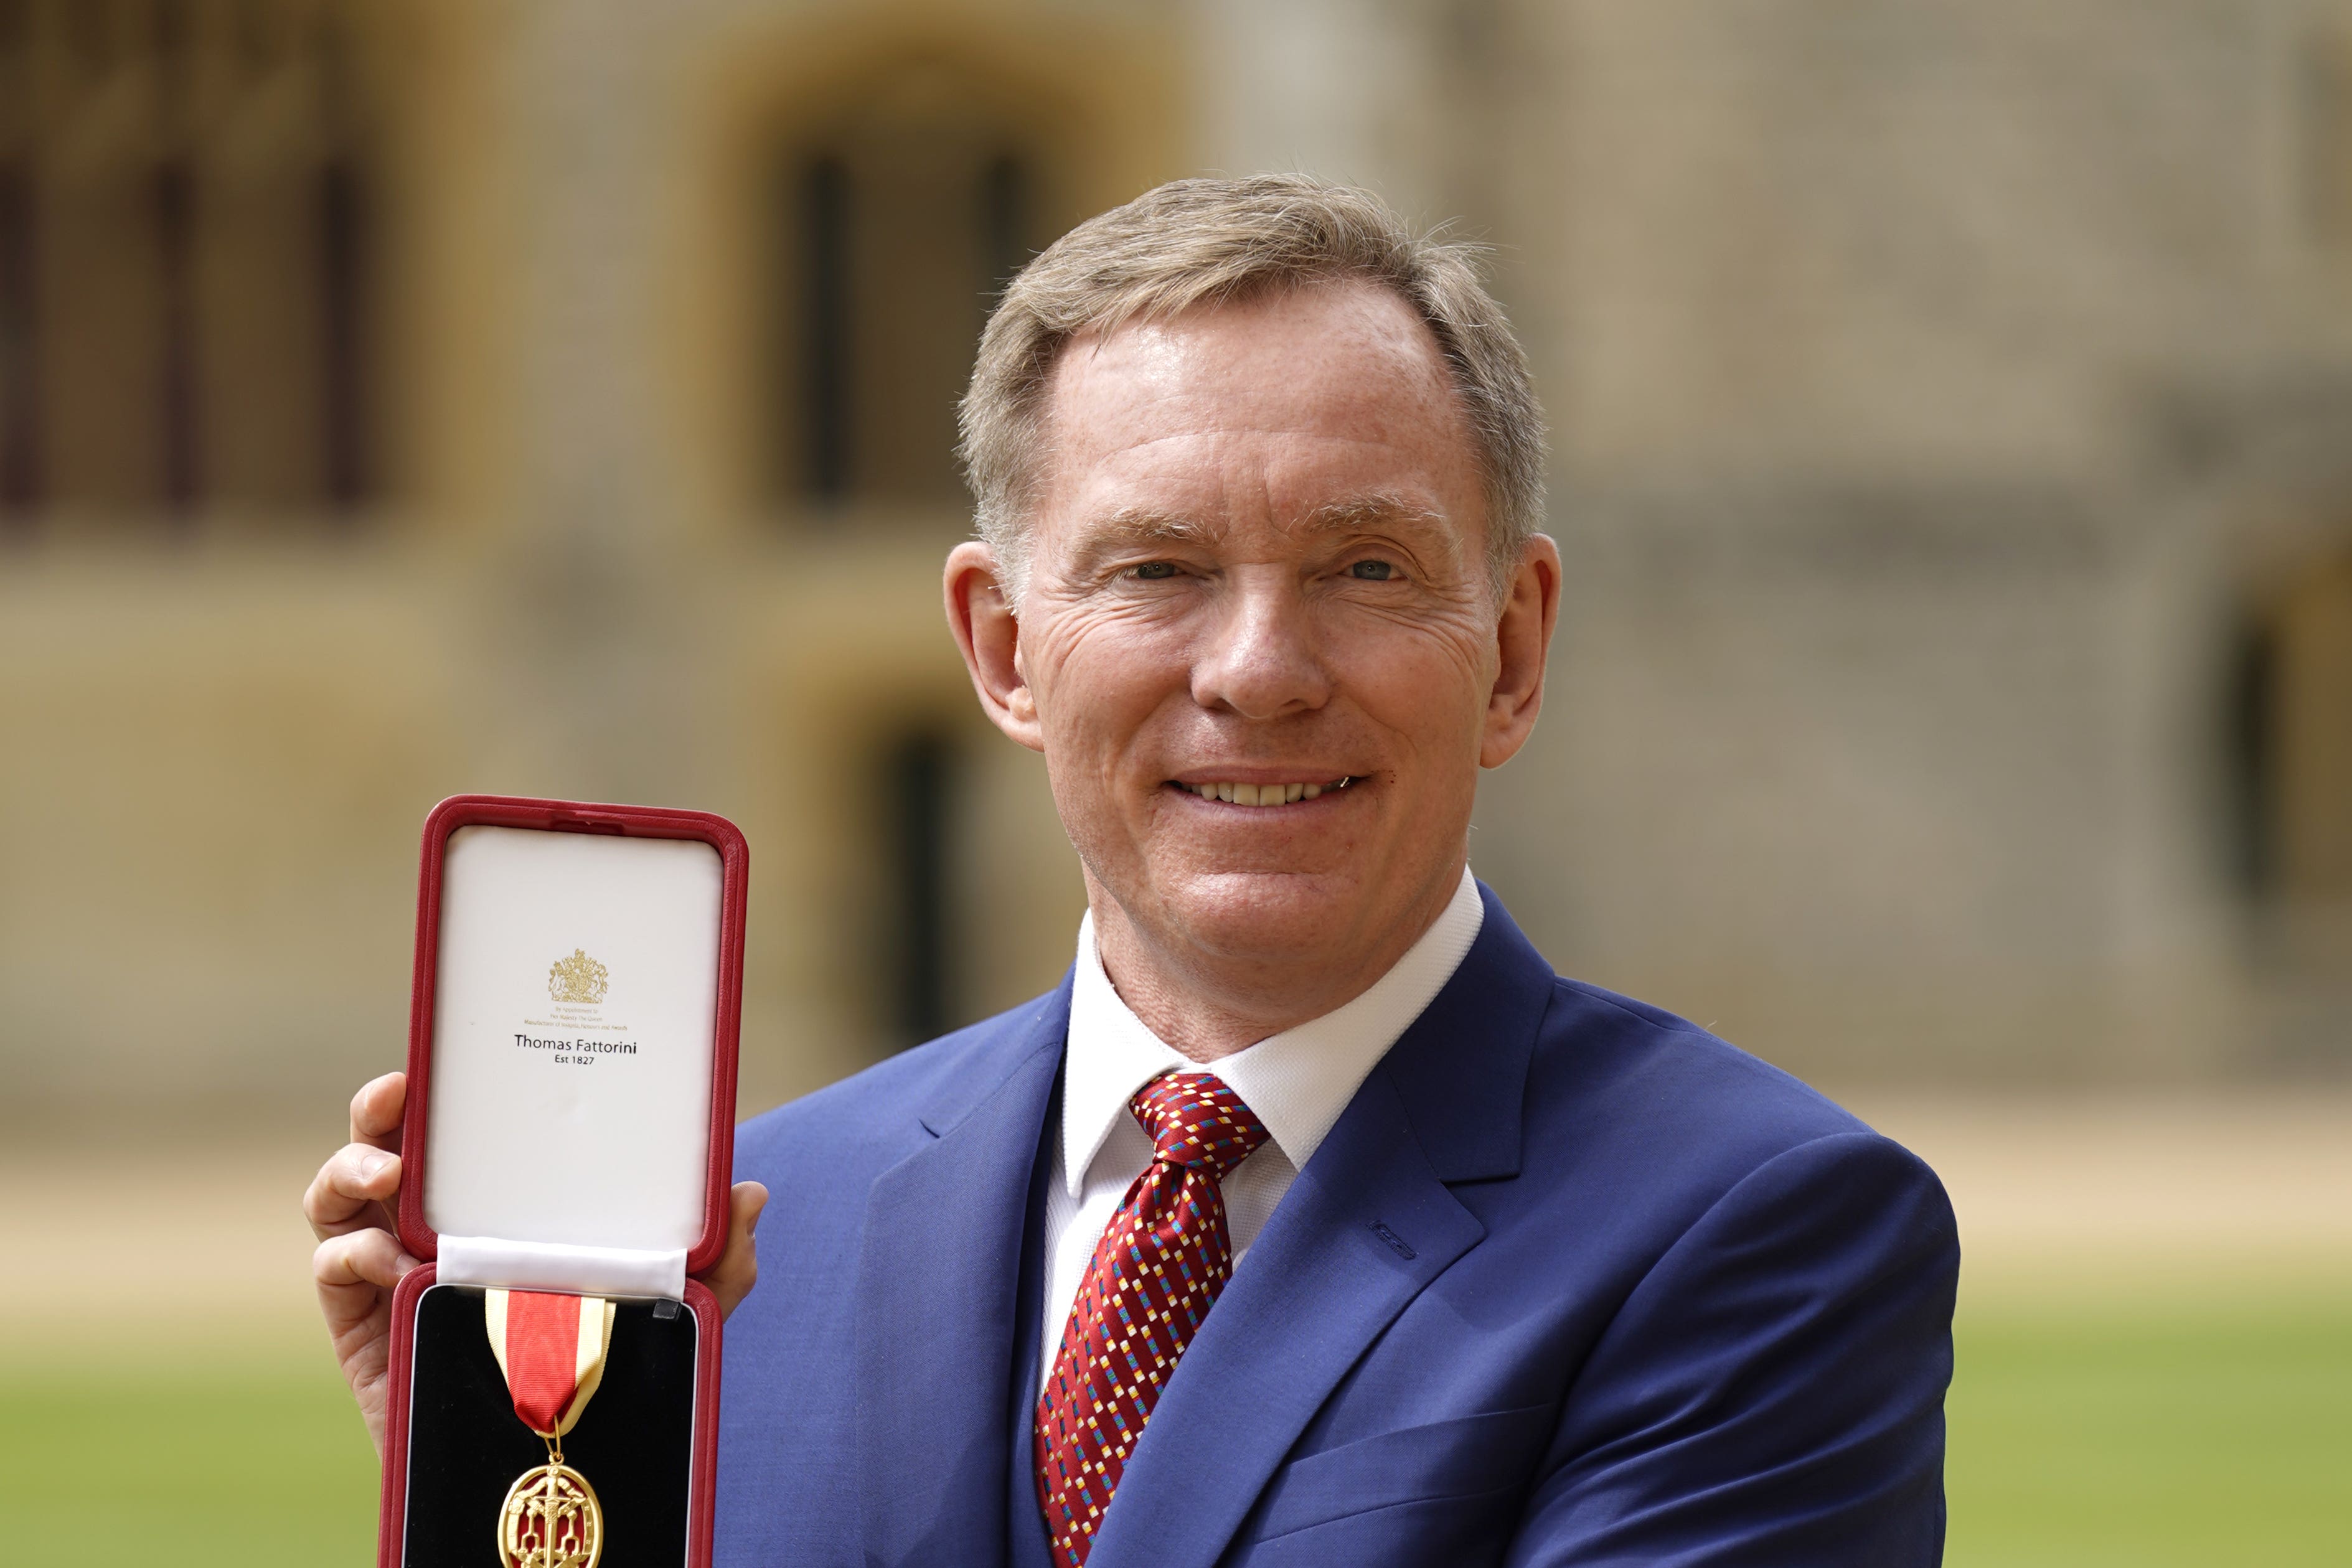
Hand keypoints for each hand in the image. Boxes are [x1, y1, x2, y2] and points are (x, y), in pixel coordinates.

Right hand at [306, 1071, 769, 1457]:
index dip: (445, 1090)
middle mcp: (437, 1223)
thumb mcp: (671, 1311)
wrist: (548, 1462)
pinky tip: (391, 1263)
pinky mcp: (365, 1324)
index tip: (442, 1063)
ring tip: (386, 1173)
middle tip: (396, 1095)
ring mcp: (392, 1271)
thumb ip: (717, 1263)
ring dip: (348, 1169)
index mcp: (499, 1203)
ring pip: (340, 1200)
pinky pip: (333, 1273)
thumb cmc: (604, 1371)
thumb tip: (751, 1195)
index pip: (462, 1131)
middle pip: (386, 1145)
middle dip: (378, 1110)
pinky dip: (350, 1256)